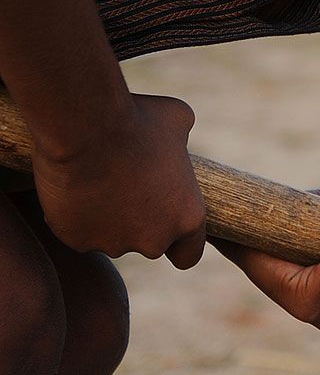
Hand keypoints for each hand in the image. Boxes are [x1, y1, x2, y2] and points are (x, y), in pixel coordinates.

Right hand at [31, 93, 205, 268]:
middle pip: (148, 243)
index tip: (166, 223)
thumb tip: (177, 140)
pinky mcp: (77, 241)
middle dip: (140, 222)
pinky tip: (75, 185)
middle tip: (126, 186)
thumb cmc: (138, 120)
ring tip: (99, 178)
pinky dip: (77, 215)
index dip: (179, 242)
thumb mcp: (178, 120)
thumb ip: (183, 141)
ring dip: (108, 218)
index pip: (189, 254)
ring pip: (111, 237)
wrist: (87, 127)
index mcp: (187, 217)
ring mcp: (114, 244)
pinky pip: (79, 231)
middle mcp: (154, 240)